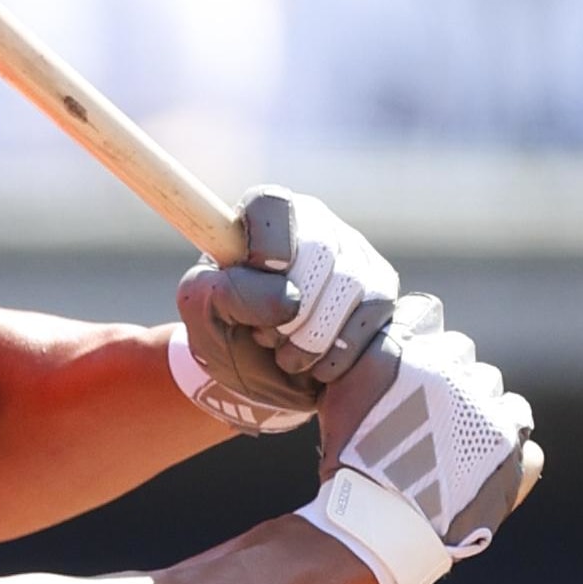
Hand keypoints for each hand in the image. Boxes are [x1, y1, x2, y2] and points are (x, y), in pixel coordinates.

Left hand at [169, 187, 399, 432]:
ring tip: (286, 356)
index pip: (271, 203)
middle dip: (290, 306)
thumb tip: (287, 298)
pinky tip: (317, 365)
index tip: (260, 278)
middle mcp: (315, 225)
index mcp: (263, 218)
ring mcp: (354, 255)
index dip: (267, 243)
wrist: (264, 379)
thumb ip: (221, 294)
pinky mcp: (382, 290)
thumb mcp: (201, 315)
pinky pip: (375, 314)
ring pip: (351, 283)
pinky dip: (341, 351)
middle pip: (320, 248)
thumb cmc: (227, 334)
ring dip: (312, 335)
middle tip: (266, 337)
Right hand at [298, 294, 541, 583]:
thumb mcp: (336, 395)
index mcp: (413, 353)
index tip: (407, 364)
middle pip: (461, 353)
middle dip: (448, 377)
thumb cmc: (348, 461)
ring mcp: (491, 412)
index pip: (426, 314)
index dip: (416, 338)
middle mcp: (457, 373)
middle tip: (425, 413)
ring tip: (453, 447)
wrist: (378, 522)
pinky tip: (480, 468)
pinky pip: (524, 437)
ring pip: (496, 394)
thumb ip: (361, 357)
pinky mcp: (515, 453)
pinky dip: (508, 449)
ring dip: (480, 411)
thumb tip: (378, 339)